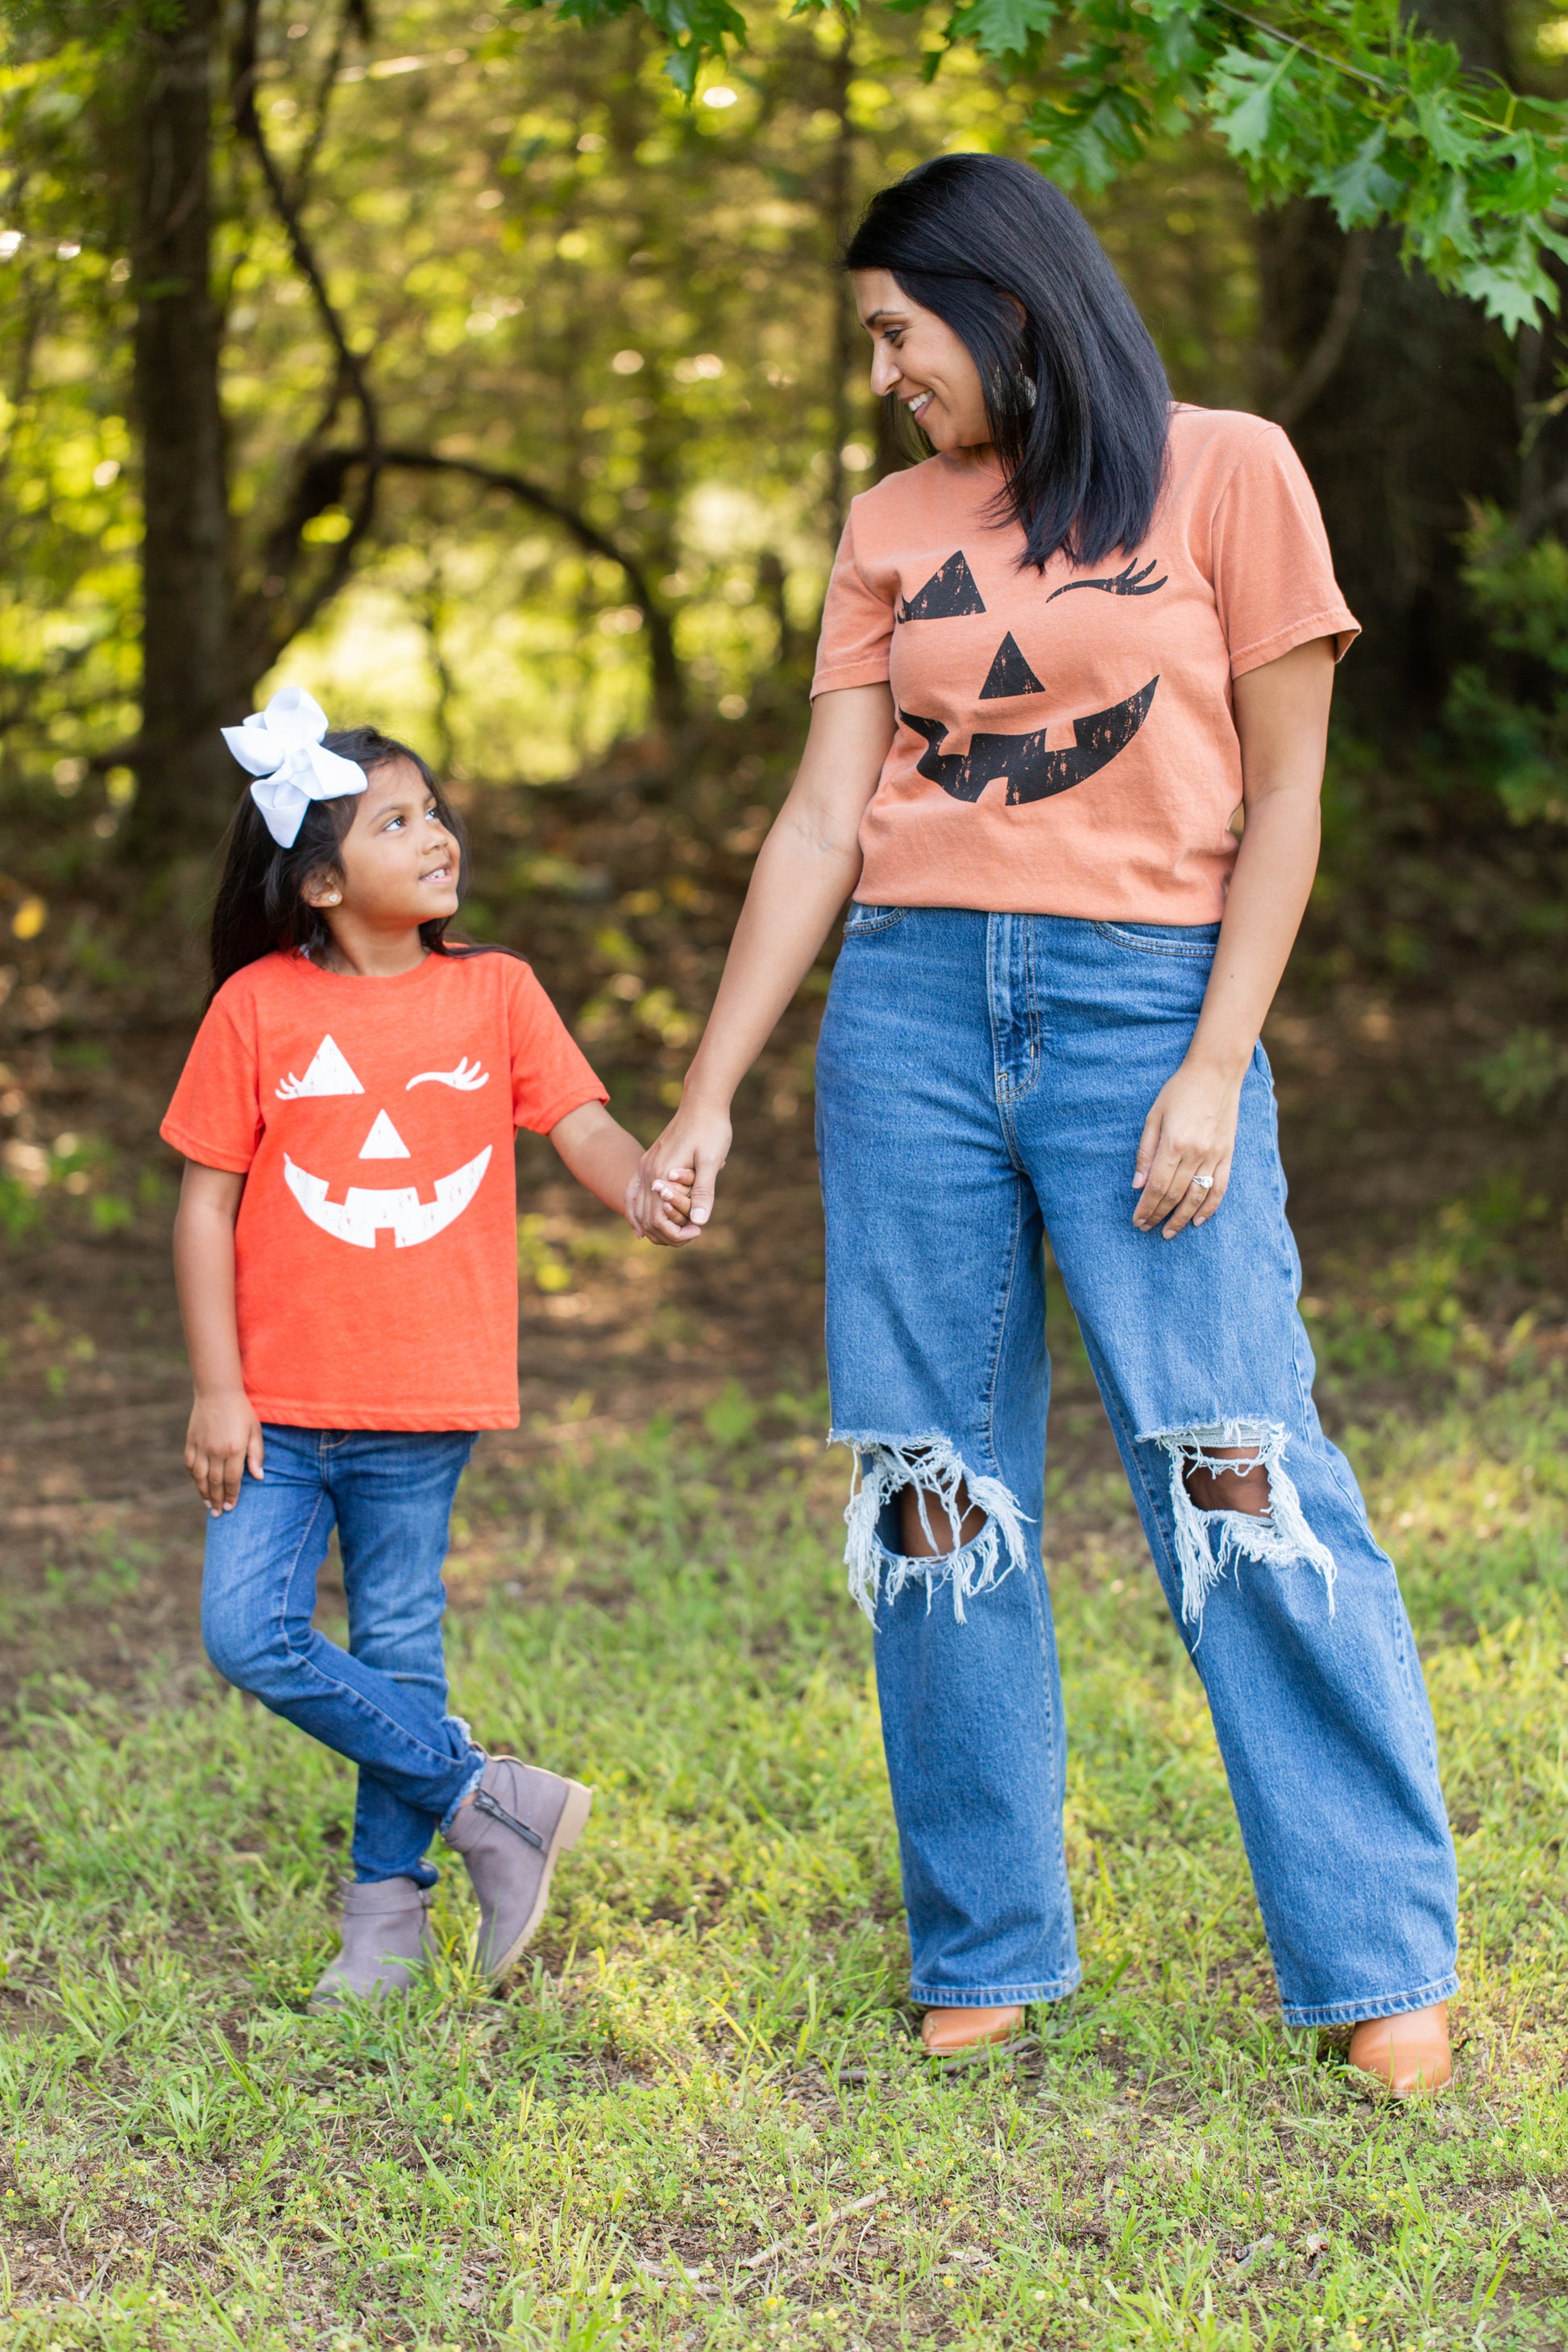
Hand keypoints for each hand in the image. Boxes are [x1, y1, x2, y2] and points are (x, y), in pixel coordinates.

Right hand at [185, 1390, 263, 1512]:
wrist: (217, 1393)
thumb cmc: (241, 1411)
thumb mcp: (255, 1431)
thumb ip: (256, 1455)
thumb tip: (258, 1477)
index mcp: (234, 1450)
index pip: (232, 1480)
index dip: (232, 1496)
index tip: (231, 1507)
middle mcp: (216, 1451)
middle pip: (215, 1483)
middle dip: (217, 1500)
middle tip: (219, 1513)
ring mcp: (201, 1447)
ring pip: (200, 1477)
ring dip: (204, 1493)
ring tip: (208, 1505)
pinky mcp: (191, 1442)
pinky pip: (190, 1464)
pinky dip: (193, 1477)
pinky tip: (198, 1484)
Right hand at [629, 1098, 732, 1242]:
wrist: (702, 1102)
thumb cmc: (711, 1129)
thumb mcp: (711, 1161)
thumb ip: (703, 1191)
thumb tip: (699, 1223)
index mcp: (662, 1174)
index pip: (659, 1220)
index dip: (677, 1234)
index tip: (698, 1232)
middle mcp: (648, 1172)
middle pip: (646, 1219)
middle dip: (666, 1235)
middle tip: (690, 1235)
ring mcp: (645, 1167)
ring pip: (637, 1209)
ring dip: (651, 1227)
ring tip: (673, 1235)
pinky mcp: (648, 1162)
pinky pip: (633, 1193)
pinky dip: (636, 1212)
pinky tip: (642, 1225)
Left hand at [1132, 1057, 1243, 1237]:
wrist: (1216, 1073)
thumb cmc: (1179, 1091)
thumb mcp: (1153, 1116)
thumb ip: (1146, 1152)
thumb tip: (1137, 1185)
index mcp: (1174, 1143)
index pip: (1157, 1186)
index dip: (1146, 1207)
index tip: (1137, 1220)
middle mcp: (1196, 1153)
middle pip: (1175, 1195)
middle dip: (1159, 1215)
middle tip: (1147, 1228)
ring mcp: (1215, 1155)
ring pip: (1198, 1196)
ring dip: (1182, 1218)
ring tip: (1169, 1232)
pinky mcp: (1228, 1154)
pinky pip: (1220, 1187)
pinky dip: (1210, 1207)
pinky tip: (1198, 1220)